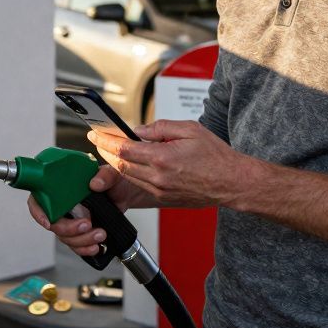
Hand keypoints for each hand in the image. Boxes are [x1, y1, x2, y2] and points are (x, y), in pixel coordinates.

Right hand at [26, 165, 145, 256]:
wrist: (127, 195)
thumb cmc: (115, 181)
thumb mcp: (113, 173)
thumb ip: (105, 175)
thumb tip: (95, 183)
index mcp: (62, 187)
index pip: (38, 199)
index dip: (39, 212)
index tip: (48, 222)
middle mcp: (63, 205)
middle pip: (53, 224)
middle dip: (68, 229)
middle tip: (87, 224)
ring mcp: (71, 220)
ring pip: (65, 238)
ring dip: (81, 240)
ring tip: (101, 233)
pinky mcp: (80, 232)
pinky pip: (76, 246)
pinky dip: (85, 249)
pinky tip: (96, 246)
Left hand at [89, 119, 254, 208]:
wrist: (232, 183)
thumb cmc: (216, 156)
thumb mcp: (190, 130)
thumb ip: (160, 128)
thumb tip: (139, 130)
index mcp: (163, 158)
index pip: (123, 149)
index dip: (105, 140)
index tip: (95, 134)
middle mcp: (158, 177)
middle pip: (120, 165)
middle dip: (105, 152)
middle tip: (98, 140)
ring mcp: (160, 191)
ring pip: (128, 177)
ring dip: (116, 164)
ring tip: (111, 150)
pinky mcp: (163, 199)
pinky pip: (140, 185)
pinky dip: (131, 174)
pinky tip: (130, 164)